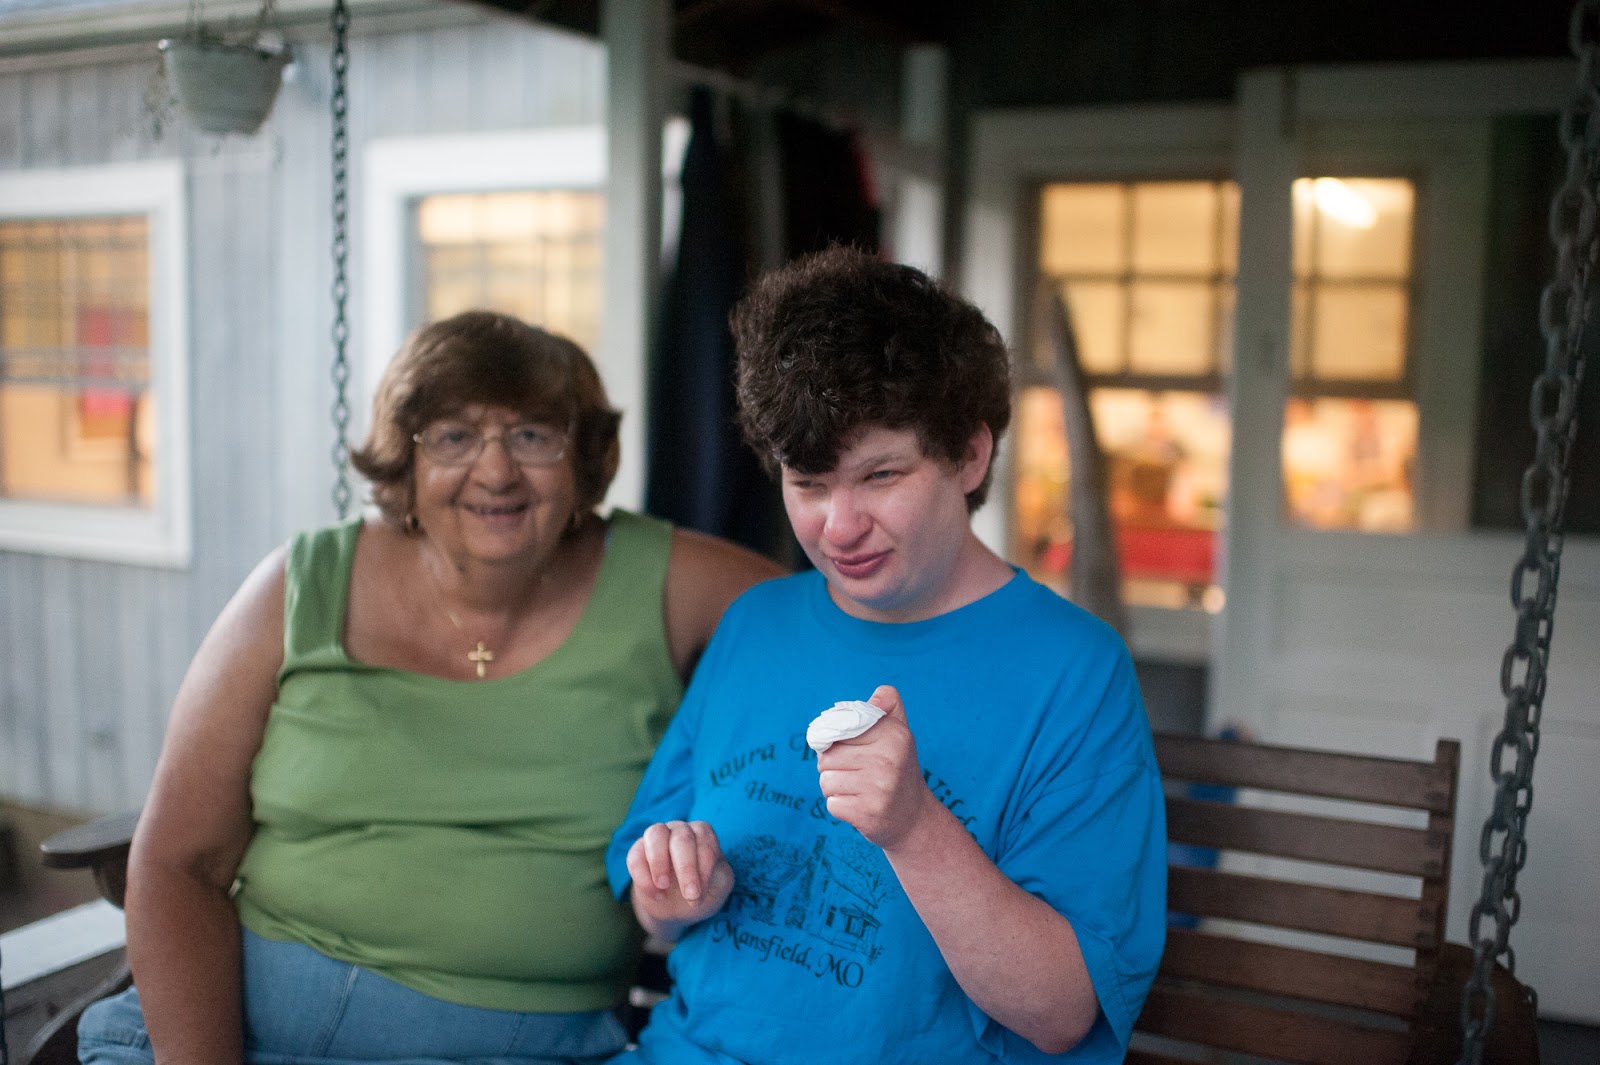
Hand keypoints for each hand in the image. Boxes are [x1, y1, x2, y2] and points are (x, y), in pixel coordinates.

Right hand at [626, 820, 733, 934]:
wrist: (678, 906)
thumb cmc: (703, 890)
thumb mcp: (719, 886)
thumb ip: (717, 877)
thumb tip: (702, 875)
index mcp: (704, 834)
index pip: (705, 842)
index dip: (704, 868)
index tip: (700, 895)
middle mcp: (681, 830)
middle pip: (682, 838)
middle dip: (686, 868)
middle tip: (689, 895)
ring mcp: (658, 837)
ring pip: (655, 834)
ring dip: (659, 861)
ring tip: (664, 887)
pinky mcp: (638, 852)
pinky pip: (635, 857)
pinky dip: (643, 877)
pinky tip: (656, 896)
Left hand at [816, 685, 935, 849]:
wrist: (914, 817)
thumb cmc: (897, 768)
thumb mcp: (898, 732)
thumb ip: (887, 705)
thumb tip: (878, 695)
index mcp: (894, 734)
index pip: (837, 730)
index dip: (836, 741)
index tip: (851, 749)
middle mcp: (888, 759)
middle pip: (826, 758)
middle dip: (834, 767)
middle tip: (857, 773)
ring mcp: (879, 788)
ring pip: (826, 781)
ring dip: (836, 788)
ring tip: (858, 789)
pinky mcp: (868, 813)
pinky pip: (832, 804)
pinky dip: (841, 807)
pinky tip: (860, 806)